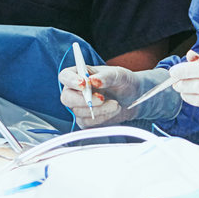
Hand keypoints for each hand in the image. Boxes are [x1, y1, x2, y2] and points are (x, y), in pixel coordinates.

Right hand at [57, 64, 172, 126]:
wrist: (132, 98)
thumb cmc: (123, 82)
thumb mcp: (119, 75)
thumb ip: (106, 76)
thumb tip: (93, 81)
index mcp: (79, 74)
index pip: (65, 76)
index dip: (71, 80)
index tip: (84, 84)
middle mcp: (75, 91)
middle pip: (66, 98)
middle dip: (83, 100)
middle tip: (102, 98)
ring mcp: (78, 107)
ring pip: (78, 112)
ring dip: (99, 109)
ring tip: (116, 104)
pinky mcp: (85, 120)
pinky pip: (87, 123)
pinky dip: (102, 118)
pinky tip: (113, 111)